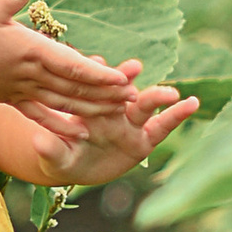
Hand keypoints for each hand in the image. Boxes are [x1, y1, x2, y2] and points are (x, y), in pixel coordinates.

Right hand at [0, 0, 135, 118]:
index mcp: (32, 51)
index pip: (73, 65)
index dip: (99, 74)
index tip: (123, 80)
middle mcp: (32, 74)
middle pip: (75, 87)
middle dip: (106, 94)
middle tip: (135, 98)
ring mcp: (24, 90)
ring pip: (64, 103)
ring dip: (92, 108)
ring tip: (118, 112)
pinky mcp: (14, 100)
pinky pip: (43, 115)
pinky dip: (63, 124)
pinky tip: (81, 131)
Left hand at [6, 64, 200, 190]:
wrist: (75, 168)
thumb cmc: (58, 157)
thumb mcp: (54, 158)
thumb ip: (50, 150)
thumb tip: (38, 141)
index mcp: (85, 106)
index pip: (90, 86)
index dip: (94, 74)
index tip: (97, 63)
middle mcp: (109, 109)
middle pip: (120, 91)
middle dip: (127, 79)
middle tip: (134, 67)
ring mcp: (128, 122)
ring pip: (144, 104)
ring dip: (156, 95)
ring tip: (171, 92)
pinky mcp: (144, 138)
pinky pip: (162, 126)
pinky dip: (177, 115)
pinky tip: (192, 103)